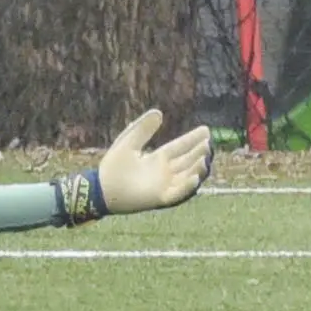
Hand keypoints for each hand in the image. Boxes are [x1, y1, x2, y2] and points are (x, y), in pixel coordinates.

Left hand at [94, 108, 213, 213]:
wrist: (101, 188)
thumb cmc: (113, 166)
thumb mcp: (128, 142)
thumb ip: (142, 128)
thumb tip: (158, 112)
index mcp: (158, 158)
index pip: (180, 147)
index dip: (193, 139)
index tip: (206, 130)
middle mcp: (165, 172)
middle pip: (188, 161)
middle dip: (200, 152)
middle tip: (209, 143)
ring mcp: (164, 185)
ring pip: (188, 176)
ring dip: (198, 168)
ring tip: (205, 157)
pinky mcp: (160, 198)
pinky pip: (178, 193)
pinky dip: (187, 186)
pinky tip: (195, 176)